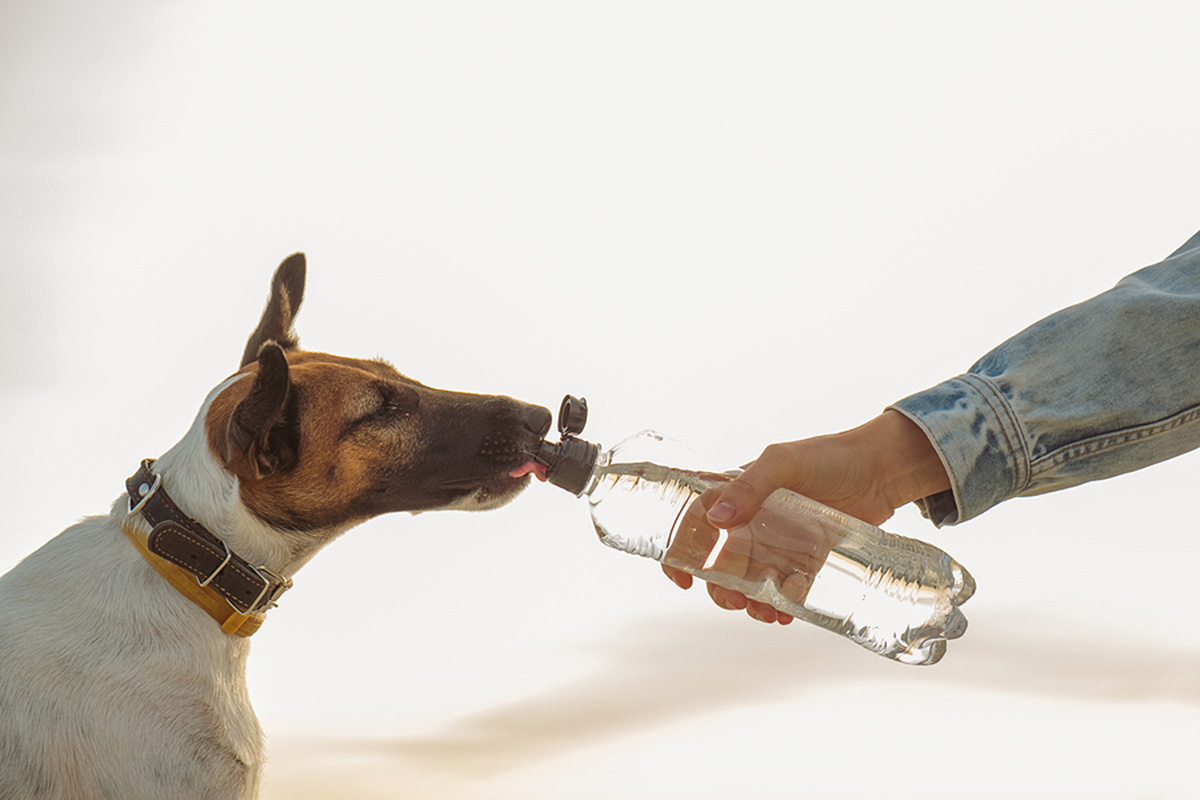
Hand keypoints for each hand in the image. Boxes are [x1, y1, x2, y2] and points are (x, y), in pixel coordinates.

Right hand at [662, 410, 950, 623]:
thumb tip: (716, 518)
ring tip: (765, 614)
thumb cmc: (828, 456)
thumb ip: (750, 486)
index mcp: (738, 495)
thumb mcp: (783, 462)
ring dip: (750, 604)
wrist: (880, 471)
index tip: (681, 578)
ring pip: (751, 582)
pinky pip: (786, 590)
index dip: (681, 552)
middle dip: (719, 589)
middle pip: (720, 564)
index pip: (696, 524)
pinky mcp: (807, 560)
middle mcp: (753, 522)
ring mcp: (780, 544)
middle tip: (732, 601)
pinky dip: (781, 606)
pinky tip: (786, 614)